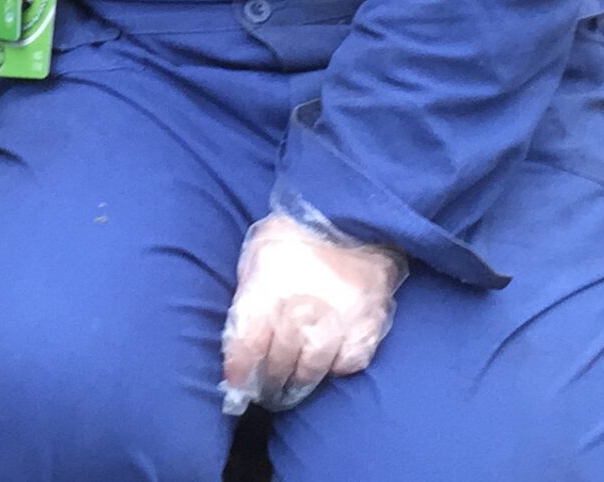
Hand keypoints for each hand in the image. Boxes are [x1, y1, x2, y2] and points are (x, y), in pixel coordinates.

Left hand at [219, 212, 406, 415]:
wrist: (351, 214)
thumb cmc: (295, 233)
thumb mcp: (257, 254)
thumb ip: (250, 294)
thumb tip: (240, 334)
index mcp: (268, 288)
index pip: (247, 344)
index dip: (239, 370)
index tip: (236, 384)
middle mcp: (302, 308)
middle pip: (279, 362)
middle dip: (267, 380)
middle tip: (264, 389)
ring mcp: (337, 318)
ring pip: (312, 368)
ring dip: (298, 381)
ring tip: (291, 384)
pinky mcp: (367, 324)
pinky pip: (348, 362)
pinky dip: (336, 367)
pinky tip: (328, 362)